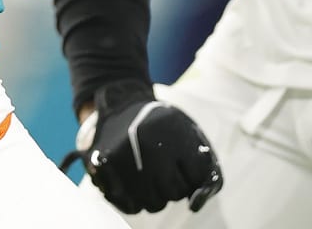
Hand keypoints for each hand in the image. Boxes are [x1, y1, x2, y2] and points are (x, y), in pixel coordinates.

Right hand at [63, 79, 222, 214]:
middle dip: (175, 186)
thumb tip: (196, 202)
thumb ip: (204, 164)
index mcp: (174, 134)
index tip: (185, 165)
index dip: (193, 175)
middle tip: (165, 170)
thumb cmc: (160, 124)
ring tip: (151, 176)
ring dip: (157, 196)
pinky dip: (137, 201)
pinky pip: (132, 207)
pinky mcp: (106, 169)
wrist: (121, 104)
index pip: (197, 177)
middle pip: (176, 193)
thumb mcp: (187, 130)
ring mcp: (127, 160)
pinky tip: (136, 184)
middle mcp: (151, 148)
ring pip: (155, 204)